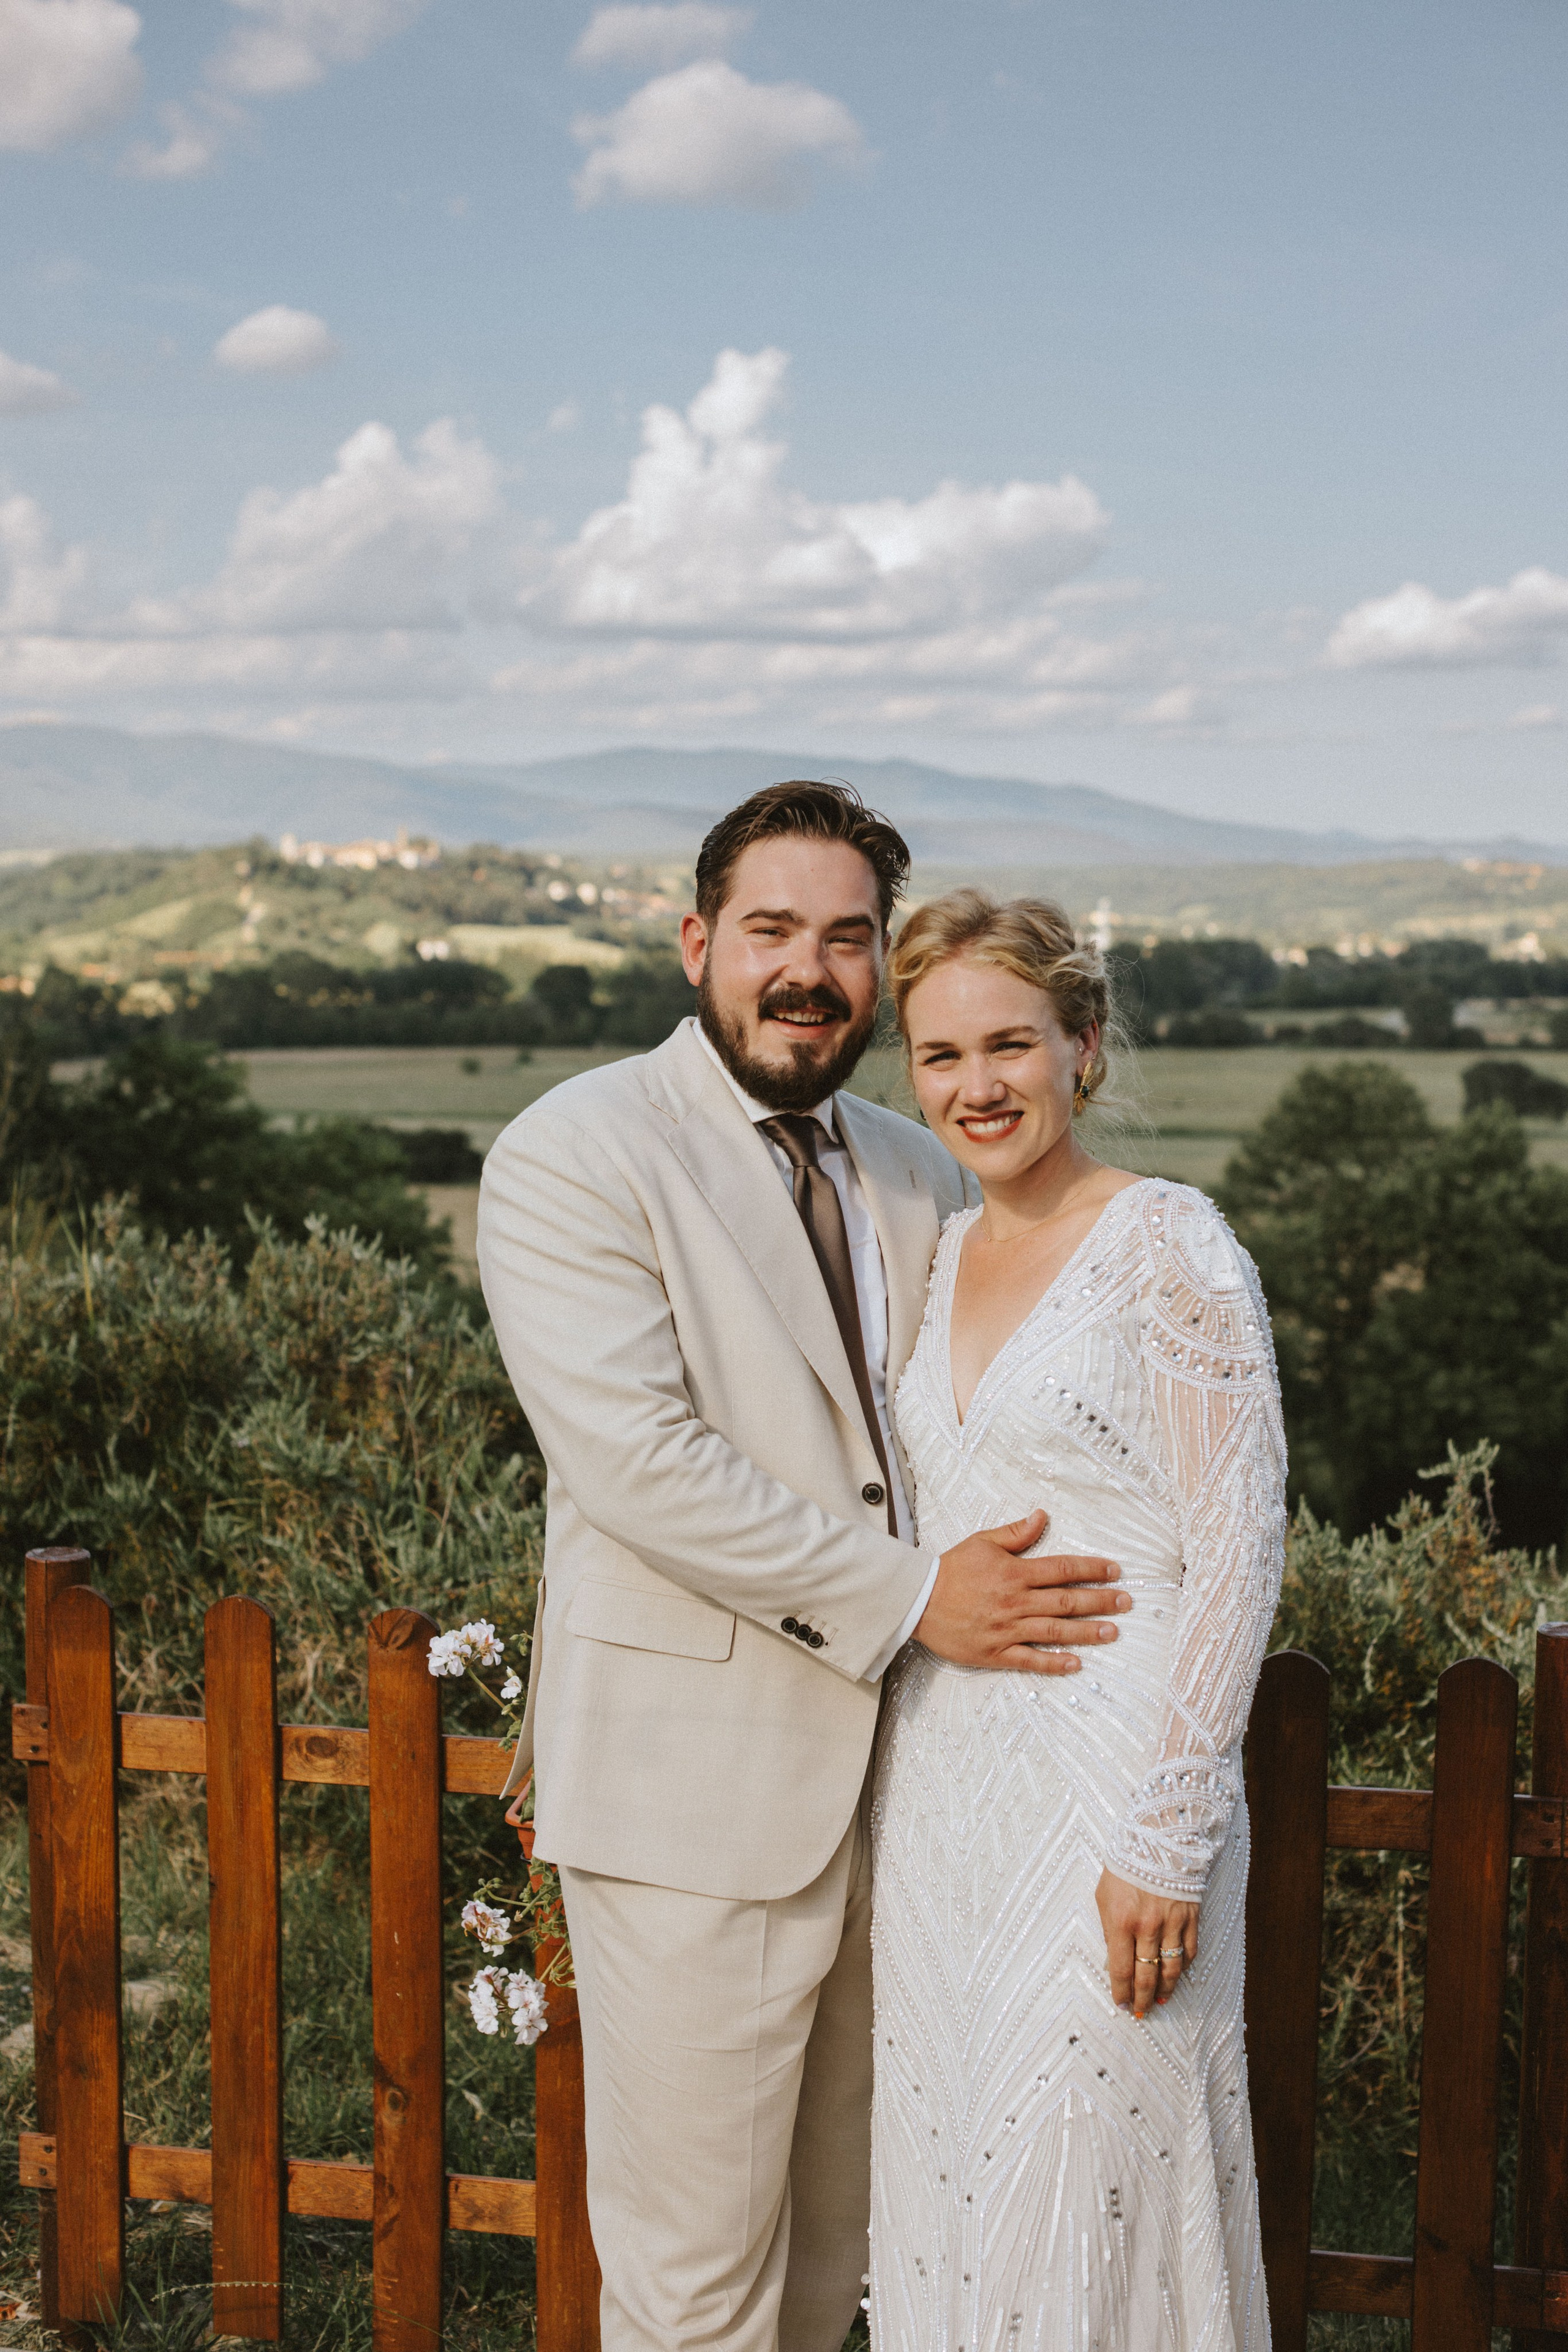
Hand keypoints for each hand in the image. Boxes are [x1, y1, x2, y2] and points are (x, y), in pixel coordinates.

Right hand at [913, 1508, 1129, 1674]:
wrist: (916, 1600)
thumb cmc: (950, 1570)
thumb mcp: (982, 1542)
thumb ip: (1016, 1533)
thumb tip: (1042, 1517)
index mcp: (1015, 1572)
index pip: (1063, 1569)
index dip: (1092, 1569)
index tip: (1114, 1571)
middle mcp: (1016, 1601)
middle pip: (1067, 1601)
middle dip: (1101, 1601)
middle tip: (1126, 1602)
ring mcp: (1007, 1629)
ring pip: (1056, 1631)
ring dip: (1087, 1632)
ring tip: (1113, 1632)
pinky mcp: (996, 1653)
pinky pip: (1030, 1659)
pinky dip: (1054, 1662)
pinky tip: (1076, 1663)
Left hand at [1095, 1867, 1197, 2018]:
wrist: (1157, 1838)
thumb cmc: (1124, 1865)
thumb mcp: (1104, 1896)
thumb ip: (1109, 1929)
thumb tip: (1114, 1960)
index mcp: (1122, 1922)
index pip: (1121, 1970)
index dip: (1121, 1992)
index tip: (1121, 2004)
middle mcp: (1148, 1927)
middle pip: (1147, 1976)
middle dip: (1142, 1999)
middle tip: (1140, 2013)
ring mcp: (1172, 1923)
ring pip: (1171, 1969)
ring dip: (1165, 1990)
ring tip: (1160, 2001)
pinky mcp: (1190, 1917)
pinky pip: (1189, 1951)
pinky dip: (1183, 1967)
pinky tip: (1176, 1975)